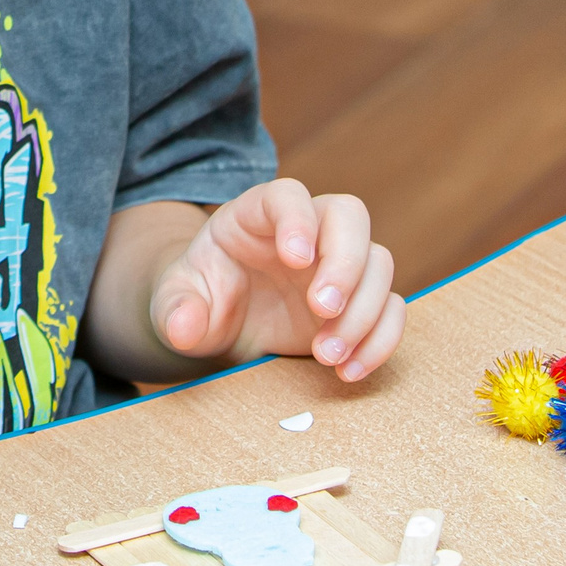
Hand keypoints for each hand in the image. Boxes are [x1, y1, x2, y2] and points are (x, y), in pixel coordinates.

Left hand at [150, 181, 404, 380]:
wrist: (223, 322)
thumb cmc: (201, 297)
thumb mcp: (175, 302)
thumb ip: (176, 309)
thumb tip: (185, 326)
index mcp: (258, 215)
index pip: (287, 196)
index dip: (297, 219)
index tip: (296, 258)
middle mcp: (308, 230)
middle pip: (350, 216)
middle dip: (345, 262)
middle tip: (322, 309)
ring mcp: (337, 263)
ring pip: (378, 262)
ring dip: (363, 310)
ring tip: (326, 355)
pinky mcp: (357, 301)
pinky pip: (390, 307)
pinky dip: (381, 338)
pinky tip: (349, 369)